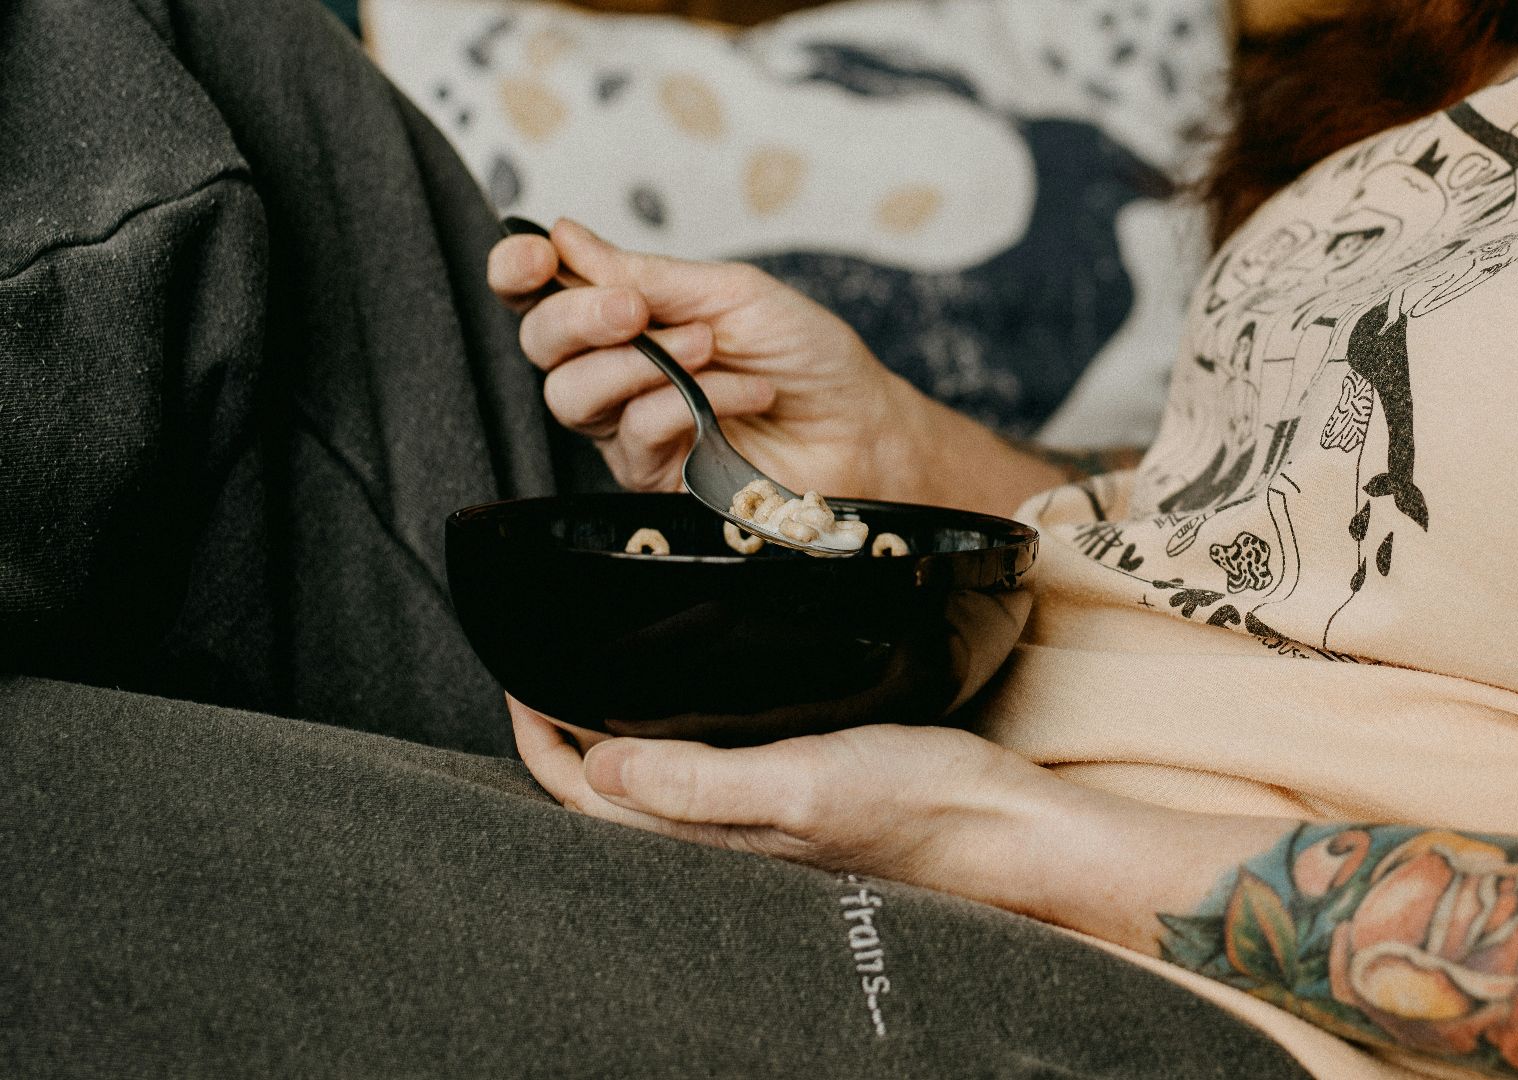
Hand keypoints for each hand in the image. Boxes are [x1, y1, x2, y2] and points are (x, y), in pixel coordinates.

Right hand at [488, 221, 1067, 514]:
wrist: (866, 428)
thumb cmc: (809, 357)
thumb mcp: (733, 294)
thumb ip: (649, 276)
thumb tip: (569, 237)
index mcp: (629, 316)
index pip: (541, 293)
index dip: (520, 270)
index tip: (537, 255)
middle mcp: (618, 370)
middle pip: (540, 345)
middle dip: (578, 317)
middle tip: (635, 311)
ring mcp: (631, 427)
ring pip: (570, 396)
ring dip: (637, 363)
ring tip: (708, 349)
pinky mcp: (656, 478)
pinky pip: (635, 435)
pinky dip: (688, 403)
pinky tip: (744, 392)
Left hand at [507, 698, 1277, 945]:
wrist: (1000, 822)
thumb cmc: (913, 805)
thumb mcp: (801, 784)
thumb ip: (700, 784)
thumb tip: (600, 768)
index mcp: (707, 837)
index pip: (586, 799)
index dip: (539, 741)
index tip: (516, 678)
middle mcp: (719, 832)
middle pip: (607, 792)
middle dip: (559, 737)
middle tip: (536, 668)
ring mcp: (754, 813)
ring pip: (651, 779)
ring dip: (608, 731)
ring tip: (586, 674)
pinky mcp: (790, 789)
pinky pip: (702, 765)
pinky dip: (670, 729)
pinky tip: (684, 695)